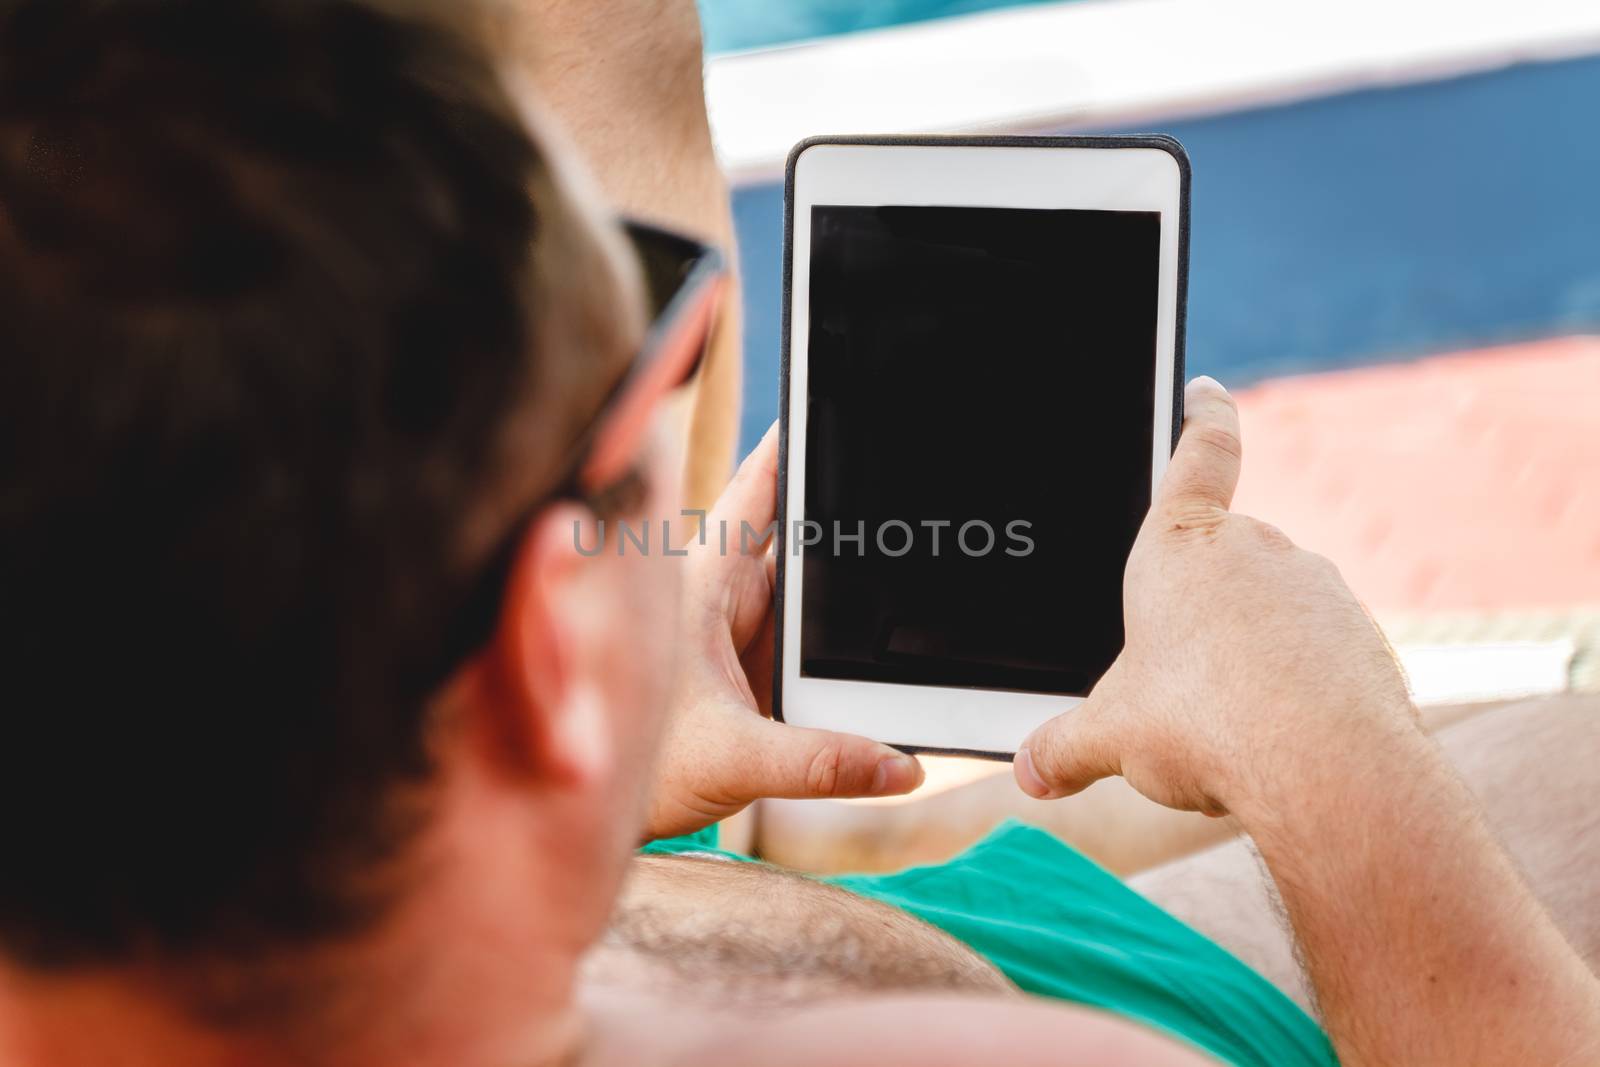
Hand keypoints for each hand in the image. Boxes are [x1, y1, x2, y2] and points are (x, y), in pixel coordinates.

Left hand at [645, 424, 923, 840]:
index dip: (797, 441)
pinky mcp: (754, 667)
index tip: (835, 393)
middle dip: (846, 516)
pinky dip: (839, 638)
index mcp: (705, 584)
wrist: (600, 817)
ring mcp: (741, 630)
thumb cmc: (635, 772)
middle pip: (798, 532)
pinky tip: (874, 649)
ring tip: (905, 578)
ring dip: (845, 589)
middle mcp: (723, 594)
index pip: (759, 488)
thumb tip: (899, 763)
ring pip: (809, 586)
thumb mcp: (733, 761)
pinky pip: (810, 637)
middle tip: (907, 492)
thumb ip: (819, 762)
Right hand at [1014, 377, 1415, 818]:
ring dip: (1251, 650)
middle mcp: (1254, 549)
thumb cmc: (1206, 724)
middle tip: (1177, 681)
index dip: (1202, 417)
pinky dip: (1297, 680)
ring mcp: (1315, 588)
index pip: (1198, 455)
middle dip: (1201, 612)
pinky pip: (1316, 649)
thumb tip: (1031, 770)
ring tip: (1229, 719)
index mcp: (1179, 547)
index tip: (1207, 393)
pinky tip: (1279, 730)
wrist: (1325, 767)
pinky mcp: (1359, 635)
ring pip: (1271, 610)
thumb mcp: (1110, 738)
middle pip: (1221, 562)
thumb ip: (1063, 746)